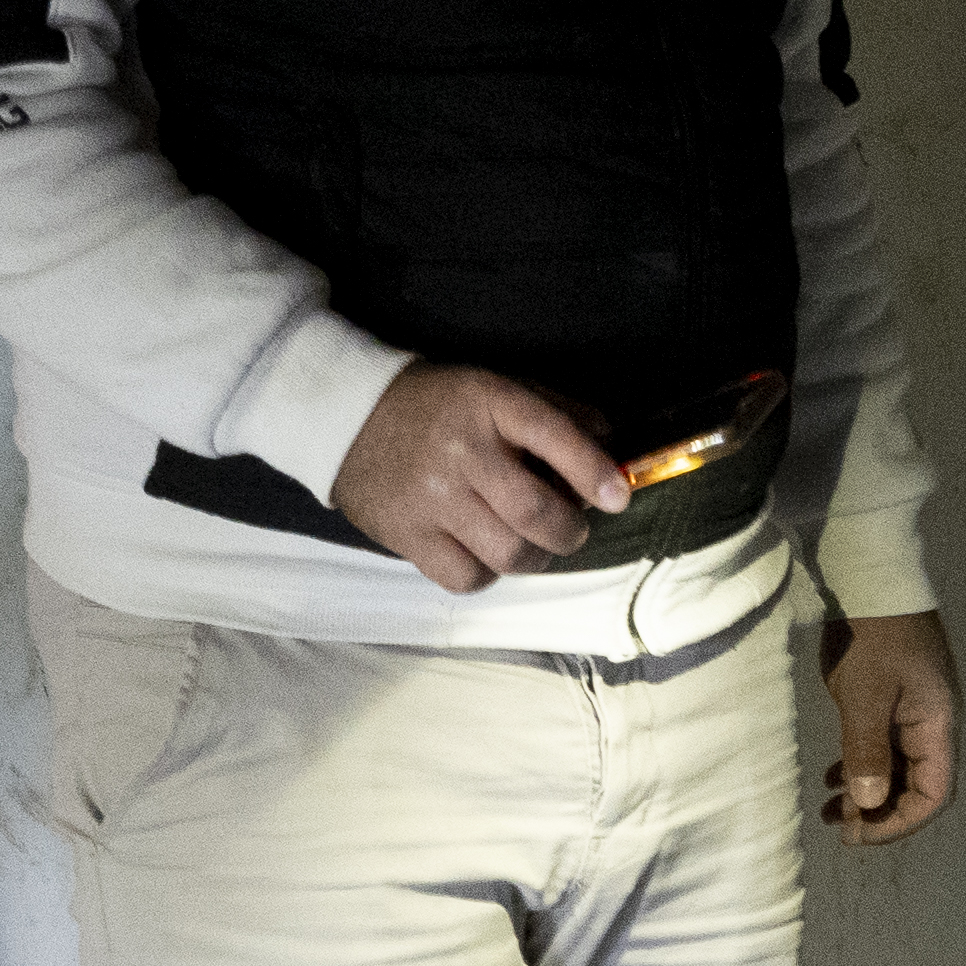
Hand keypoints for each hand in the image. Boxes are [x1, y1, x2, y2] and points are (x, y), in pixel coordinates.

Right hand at [329, 363, 628, 593]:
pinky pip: (467, 577)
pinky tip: (486, 553)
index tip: (617, 497)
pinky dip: (489, 573)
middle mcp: (461, 452)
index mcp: (489, 404)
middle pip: (535, 511)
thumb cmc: (438, 406)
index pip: (553, 436)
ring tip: (531, 543)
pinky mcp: (407, 537)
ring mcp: (432, 499)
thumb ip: (556, 413)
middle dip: (570, 530)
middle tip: (572, 529)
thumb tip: (611, 449)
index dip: (593, 471)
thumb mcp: (495, 388)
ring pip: (508, 552)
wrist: (348, 418)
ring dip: (535, 556)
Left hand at [815, 607, 959, 845]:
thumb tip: (868, 805)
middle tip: (837, 826)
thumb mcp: (865, 694)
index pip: (933, 794)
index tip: (858, 833)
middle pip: (915, 787)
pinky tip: (831, 776)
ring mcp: (911, 713)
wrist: (870, 578)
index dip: (899, 822)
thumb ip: (867, 750)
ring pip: (896, 770)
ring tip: (829, 809)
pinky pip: (881, 747)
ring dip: (866, 793)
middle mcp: (931, 726)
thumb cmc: (872, 636)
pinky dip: (859, 767)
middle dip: (879, 813)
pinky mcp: (891, 701)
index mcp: (937, 726)